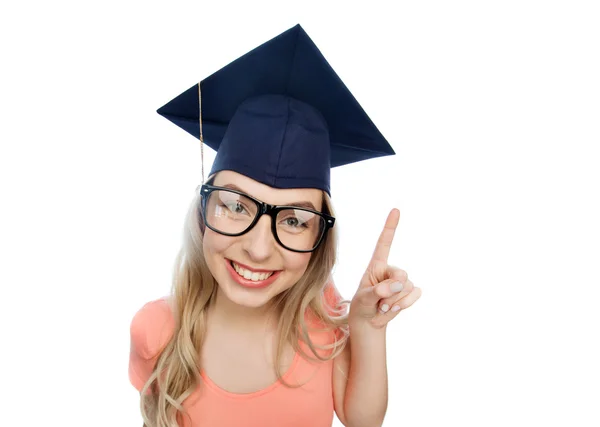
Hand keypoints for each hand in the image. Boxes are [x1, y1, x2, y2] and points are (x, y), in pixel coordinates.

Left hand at [349, 208, 421, 329]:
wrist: (370, 321)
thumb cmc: (362, 306)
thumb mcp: (364, 299)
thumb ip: (378, 291)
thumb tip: (397, 284)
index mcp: (376, 265)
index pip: (384, 243)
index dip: (390, 226)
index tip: (396, 210)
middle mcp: (390, 270)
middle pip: (401, 274)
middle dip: (391, 292)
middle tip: (379, 302)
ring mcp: (402, 281)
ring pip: (407, 287)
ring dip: (395, 301)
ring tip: (383, 306)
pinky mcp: (410, 291)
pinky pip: (415, 294)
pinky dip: (405, 304)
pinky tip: (393, 309)